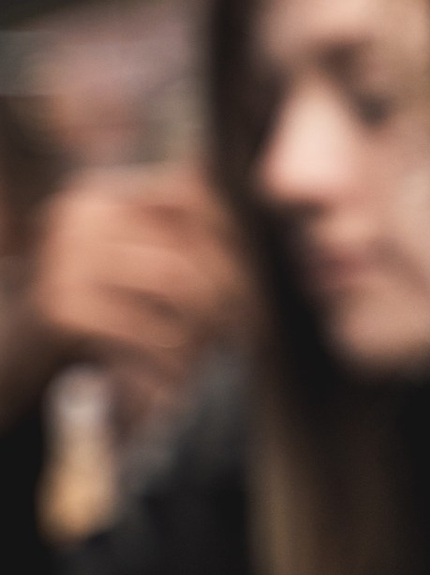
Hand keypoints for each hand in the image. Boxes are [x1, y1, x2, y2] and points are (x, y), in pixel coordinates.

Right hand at [0, 168, 244, 420]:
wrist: (10, 357)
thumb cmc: (85, 314)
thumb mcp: (125, 270)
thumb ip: (174, 249)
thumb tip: (259, 252)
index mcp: (99, 194)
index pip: (188, 193)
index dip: (230, 237)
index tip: (251, 283)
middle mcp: (79, 215)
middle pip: (186, 245)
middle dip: (229, 294)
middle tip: (250, 332)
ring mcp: (65, 259)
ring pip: (174, 284)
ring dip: (205, 327)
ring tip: (212, 356)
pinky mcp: (60, 308)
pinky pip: (144, 329)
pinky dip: (170, 358)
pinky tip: (176, 380)